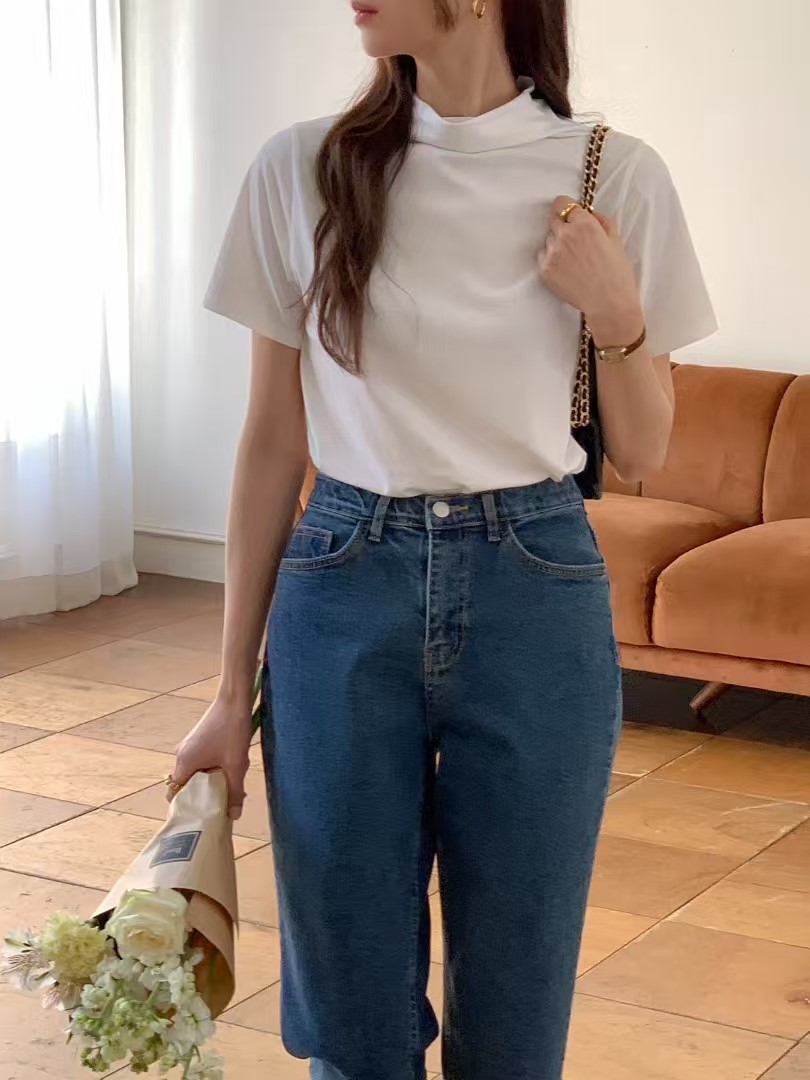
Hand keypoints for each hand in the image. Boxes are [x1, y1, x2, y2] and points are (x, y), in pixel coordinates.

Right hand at [170, 695, 253, 818]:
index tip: (200, 816)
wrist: (234, 699)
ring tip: (229, 786)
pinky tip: (230, 768)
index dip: (185, 807)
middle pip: (185, 784)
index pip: (174, 794)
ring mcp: (189, 746)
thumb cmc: (232, 731)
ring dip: (209, 781)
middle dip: (202, 796)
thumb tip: (233, 816)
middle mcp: (181, 755)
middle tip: (220, 804)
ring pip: (195, 773)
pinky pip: (200, 762)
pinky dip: (211, 769)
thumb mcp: (235, 765)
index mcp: (184, 763)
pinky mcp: (198, 740)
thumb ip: (234, 792)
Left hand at [539, 196, 643, 344]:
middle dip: (563, 226)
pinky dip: (551, 260)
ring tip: (574, 260)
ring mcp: (552, 253)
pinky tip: (567, 270)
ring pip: (548, 239)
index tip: (571, 216)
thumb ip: (601, 220)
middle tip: (575, 241)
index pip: (562, 203)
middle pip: (553, 219)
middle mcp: (564, 235)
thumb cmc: (616, 273)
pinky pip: (543, 257)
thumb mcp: (616, 239)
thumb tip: (588, 213)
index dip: (568, 210)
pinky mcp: (545, 270)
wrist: (608, 303)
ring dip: (557, 244)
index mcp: (584, 224)